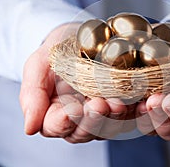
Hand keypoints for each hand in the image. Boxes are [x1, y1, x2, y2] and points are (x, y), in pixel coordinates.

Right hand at [19, 23, 129, 142]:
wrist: (81, 37)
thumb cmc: (57, 50)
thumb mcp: (38, 65)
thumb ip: (31, 94)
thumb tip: (29, 129)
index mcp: (54, 114)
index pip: (56, 126)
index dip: (64, 122)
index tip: (73, 110)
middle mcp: (78, 120)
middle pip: (84, 131)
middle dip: (93, 119)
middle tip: (99, 104)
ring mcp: (101, 116)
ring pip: (108, 127)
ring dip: (114, 118)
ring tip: (119, 103)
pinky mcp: (120, 108)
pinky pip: (128, 116)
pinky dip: (134, 113)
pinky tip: (140, 104)